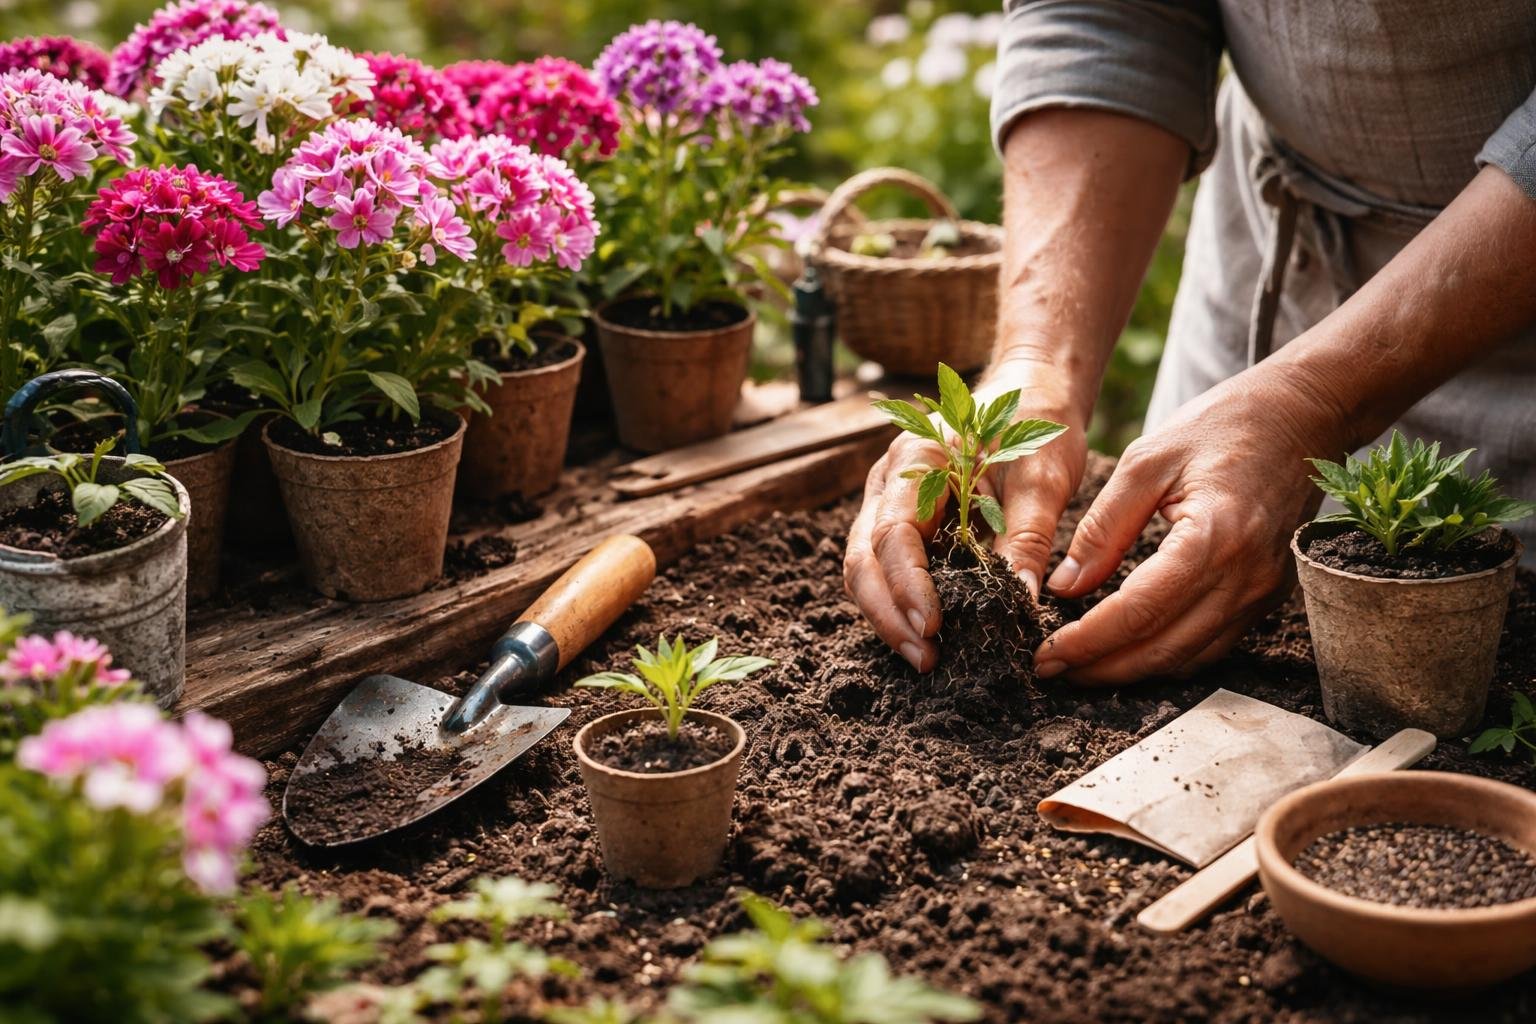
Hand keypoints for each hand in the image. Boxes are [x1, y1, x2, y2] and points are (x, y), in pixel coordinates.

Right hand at [843, 367, 1087, 671]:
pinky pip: (884, 568)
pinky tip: (924, 634)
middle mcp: (888, 481)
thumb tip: (1023, 600)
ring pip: (865, 568)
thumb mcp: (1043, 477)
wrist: (1029, 392)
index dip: (906, 584)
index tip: (932, 626)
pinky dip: (897, 603)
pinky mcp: (903, 523)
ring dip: (887, 615)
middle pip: (863, 558)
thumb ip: (1028, 535)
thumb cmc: (1034, 425)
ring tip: (924, 657)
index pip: (894, 532)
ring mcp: (888, 503)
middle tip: (924, 658)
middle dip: (888, 614)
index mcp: (916, 458)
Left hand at [1034, 367, 1340, 683]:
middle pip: (1164, 649)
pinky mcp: (1268, 596)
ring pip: (1189, 659)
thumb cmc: (1221, 426)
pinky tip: (1130, 649)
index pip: (1139, 612)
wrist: (1301, 415)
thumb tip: (1064, 587)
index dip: (1087, 642)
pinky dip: (1168, 656)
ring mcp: (1263, 592)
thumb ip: (1103, 529)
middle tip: (1051, 669)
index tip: (1045, 655)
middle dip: (1102, 668)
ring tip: (1081, 666)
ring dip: (1133, 671)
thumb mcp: (1146, 462)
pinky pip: (1213, 645)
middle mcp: (1245, 576)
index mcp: (1213, 537)